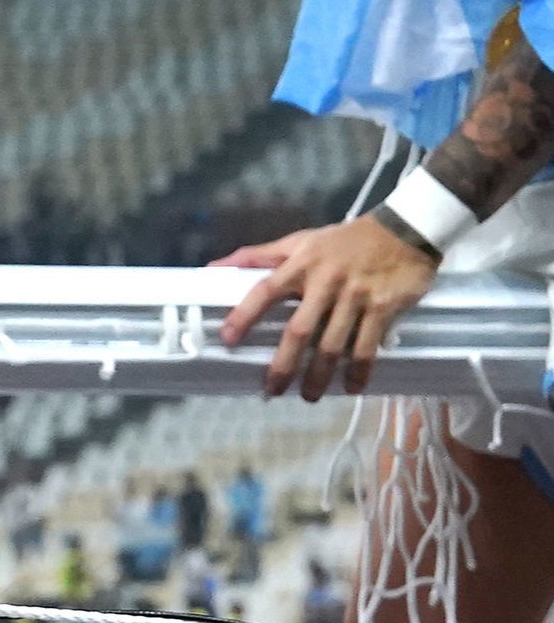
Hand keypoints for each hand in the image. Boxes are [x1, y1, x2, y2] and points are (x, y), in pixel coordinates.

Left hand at [214, 217, 439, 399]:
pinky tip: (352, 387)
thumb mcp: (302, 240)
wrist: (408, 227)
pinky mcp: (383, 306)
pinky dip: (359, 369)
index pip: (265, 291)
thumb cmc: (347, 239)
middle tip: (273, 391)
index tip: (228, 339)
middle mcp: (327, 282)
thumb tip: (215, 267)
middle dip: (284, 365)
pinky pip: (367, 345)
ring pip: (332, 344)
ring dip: (319, 375)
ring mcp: (356, 295)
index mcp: (302, 265)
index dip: (245, 315)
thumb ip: (260, 255)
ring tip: (310, 396)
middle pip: (299, 331)